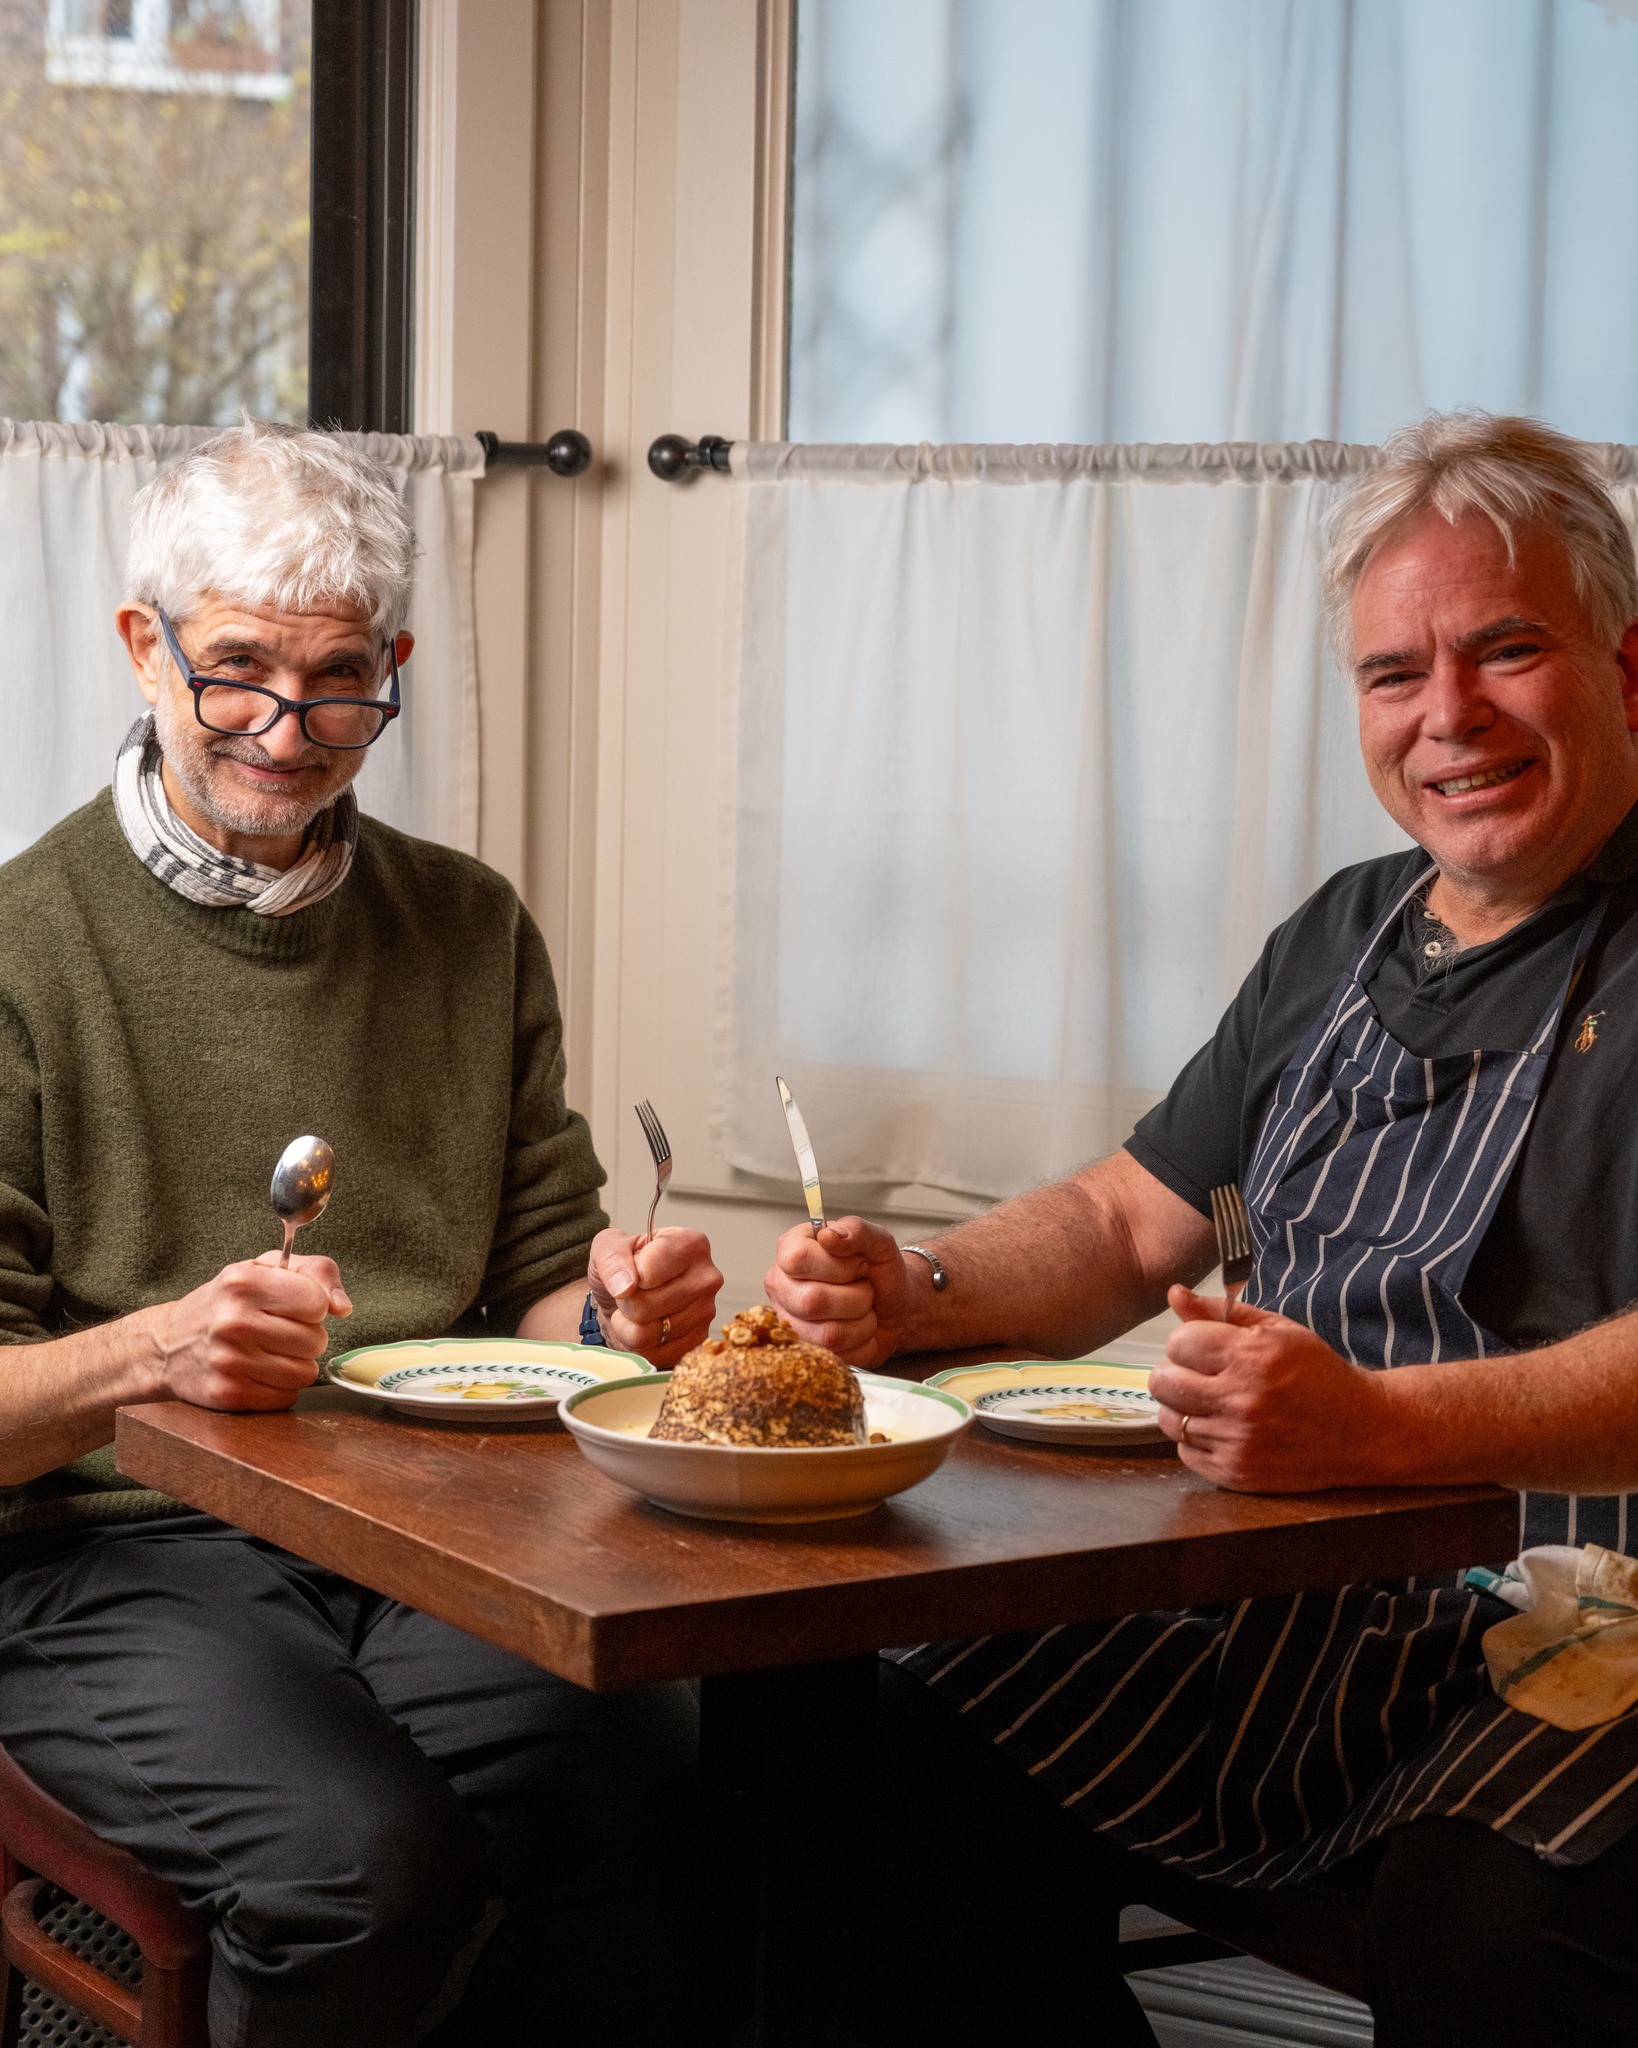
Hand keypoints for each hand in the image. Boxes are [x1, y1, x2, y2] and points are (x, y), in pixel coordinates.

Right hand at [152, 1253, 350, 1412]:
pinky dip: (280, 1387)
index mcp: (244, 1283)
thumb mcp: (265, 1268)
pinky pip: (286, 1398)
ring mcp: (229, 1362)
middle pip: (316, 1341)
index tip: (292, 1305)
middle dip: (305, 1337)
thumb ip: (316, 1272)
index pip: (317, 1302)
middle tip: (278, 1331)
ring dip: (295, 1364)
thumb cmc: (226, 1302)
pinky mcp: (228, 1395)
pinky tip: (258, 1372)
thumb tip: (343, 1307)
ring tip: (269, 1351)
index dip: (312, 1305)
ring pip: (305, 1373)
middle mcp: (234, 1322)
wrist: (168, 1345)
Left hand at [589, 1228, 720, 1366]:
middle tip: (630, 1294)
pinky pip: (653, 1356)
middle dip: (625, 1304)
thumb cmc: (624, 1266)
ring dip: (628, 1327)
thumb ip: (612, 1258)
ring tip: (636, 1311)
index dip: (625, 1277)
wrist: (629, 1295)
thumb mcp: (608, 1247)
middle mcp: (707, 1278)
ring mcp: (706, 1313)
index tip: (630, 1271)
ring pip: (646, 1335)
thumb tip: (625, 1287)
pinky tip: (646, 1327)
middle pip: (645, 1306)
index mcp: (691, 1244)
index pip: (646, 1274)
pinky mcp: (698, 1342)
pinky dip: (639, 1347)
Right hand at [763, 1216, 909, 1367]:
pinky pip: (838, 1354)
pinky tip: (860, 1326)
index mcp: (791, 1249)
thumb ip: (856, 1230)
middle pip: (812, 1301)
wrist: (896, 1305)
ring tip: (863, 1306)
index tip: (857, 1263)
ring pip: (828, 1333)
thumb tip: (828, 1235)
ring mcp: (790, 1321)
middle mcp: (782, 1285)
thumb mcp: (879, 1242)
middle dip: (856, 1296)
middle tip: (864, 1287)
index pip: (798, 1259)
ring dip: (861, 1319)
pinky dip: (862, 1340)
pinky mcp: (807, 1349)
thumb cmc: (880, 1271)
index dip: (838, 1265)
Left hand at [1147, 1284, 1391, 1490]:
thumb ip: (1221, 1311)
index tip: (1206, 1349)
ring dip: (1184, 1408)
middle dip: (1177, 1373)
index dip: (1189, 1342)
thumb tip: (1174, 1293)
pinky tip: (1222, 1429)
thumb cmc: (1318, 1372)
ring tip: (1213, 1402)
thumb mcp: (1278, 1330)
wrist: (1363, 1430)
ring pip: (1170, 1419)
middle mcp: (1241, 1400)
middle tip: (1201, 1375)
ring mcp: (1237, 1441)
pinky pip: (1185, 1452)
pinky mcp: (1236, 1473)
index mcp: (1251, 1357)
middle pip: (1163, 1381)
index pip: (1178, 1342)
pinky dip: (1196, 1440)